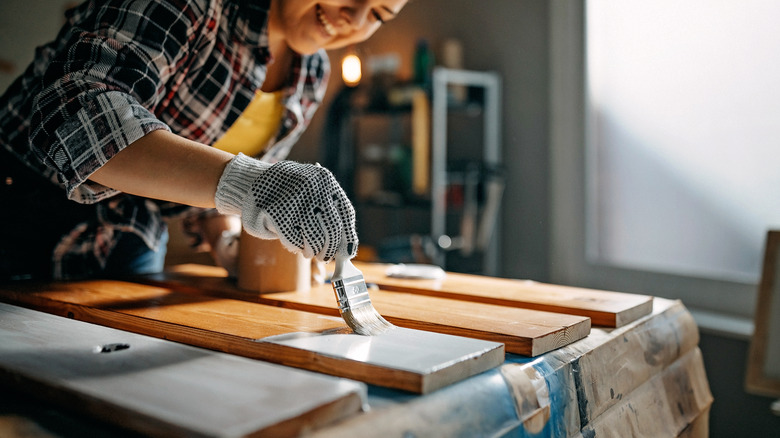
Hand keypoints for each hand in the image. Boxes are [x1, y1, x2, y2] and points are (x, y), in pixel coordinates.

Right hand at [214, 154, 357, 261]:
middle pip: (332, 228)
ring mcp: (294, 198)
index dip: (349, 236)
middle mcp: (313, 187)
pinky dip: (295, 246)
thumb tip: (345, 248)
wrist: (253, 182)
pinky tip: (293, 244)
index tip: (348, 253)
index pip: (346, 213)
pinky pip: (294, 240)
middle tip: (325, 258)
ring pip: (314, 237)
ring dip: (312, 251)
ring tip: (307, 252)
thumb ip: (328, 213)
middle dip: (330, 249)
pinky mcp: (276, 211)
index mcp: (326, 181)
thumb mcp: (312, 193)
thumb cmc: (289, 195)